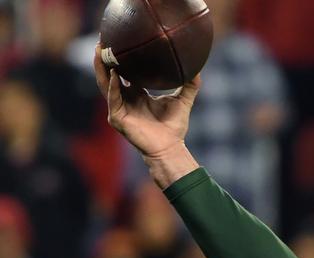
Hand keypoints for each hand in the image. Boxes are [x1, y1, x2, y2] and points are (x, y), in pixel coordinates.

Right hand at [93, 44, 199, 170]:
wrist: (170, 148)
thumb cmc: (174, 127)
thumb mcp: (183, 100)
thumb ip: (190, 85)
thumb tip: (198, 69)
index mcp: (136, 93)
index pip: (124, 71)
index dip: (121, 56)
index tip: (120, 38)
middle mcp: (125, 98)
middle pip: (109, 74)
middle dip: (104, 57)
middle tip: (103, 39)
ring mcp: (118, 108)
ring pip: (105, 83)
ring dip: (101, 67)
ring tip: (100, 50)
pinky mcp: (117, 118)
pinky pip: (113, 98)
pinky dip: (113, 86)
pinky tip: (114, 74)